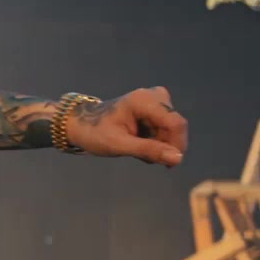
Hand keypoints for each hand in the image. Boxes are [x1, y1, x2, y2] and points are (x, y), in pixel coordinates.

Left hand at [65, 87, 188, 166]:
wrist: (81, 124)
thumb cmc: (94, 133)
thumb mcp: (119, 145)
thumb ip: (149, 150)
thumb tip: (177, 158)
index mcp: (144, 101)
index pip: (175, 123)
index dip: (177, 145)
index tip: (167, 164)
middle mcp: (154, 96)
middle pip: (174, 127)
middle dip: (164, 146)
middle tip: (144, 157)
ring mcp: (156, 100)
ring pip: (171, 130)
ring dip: (158, 145)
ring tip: (137, 150)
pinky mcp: (155, 107)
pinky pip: (165, 128)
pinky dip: (155, 140)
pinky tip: (139, 143)